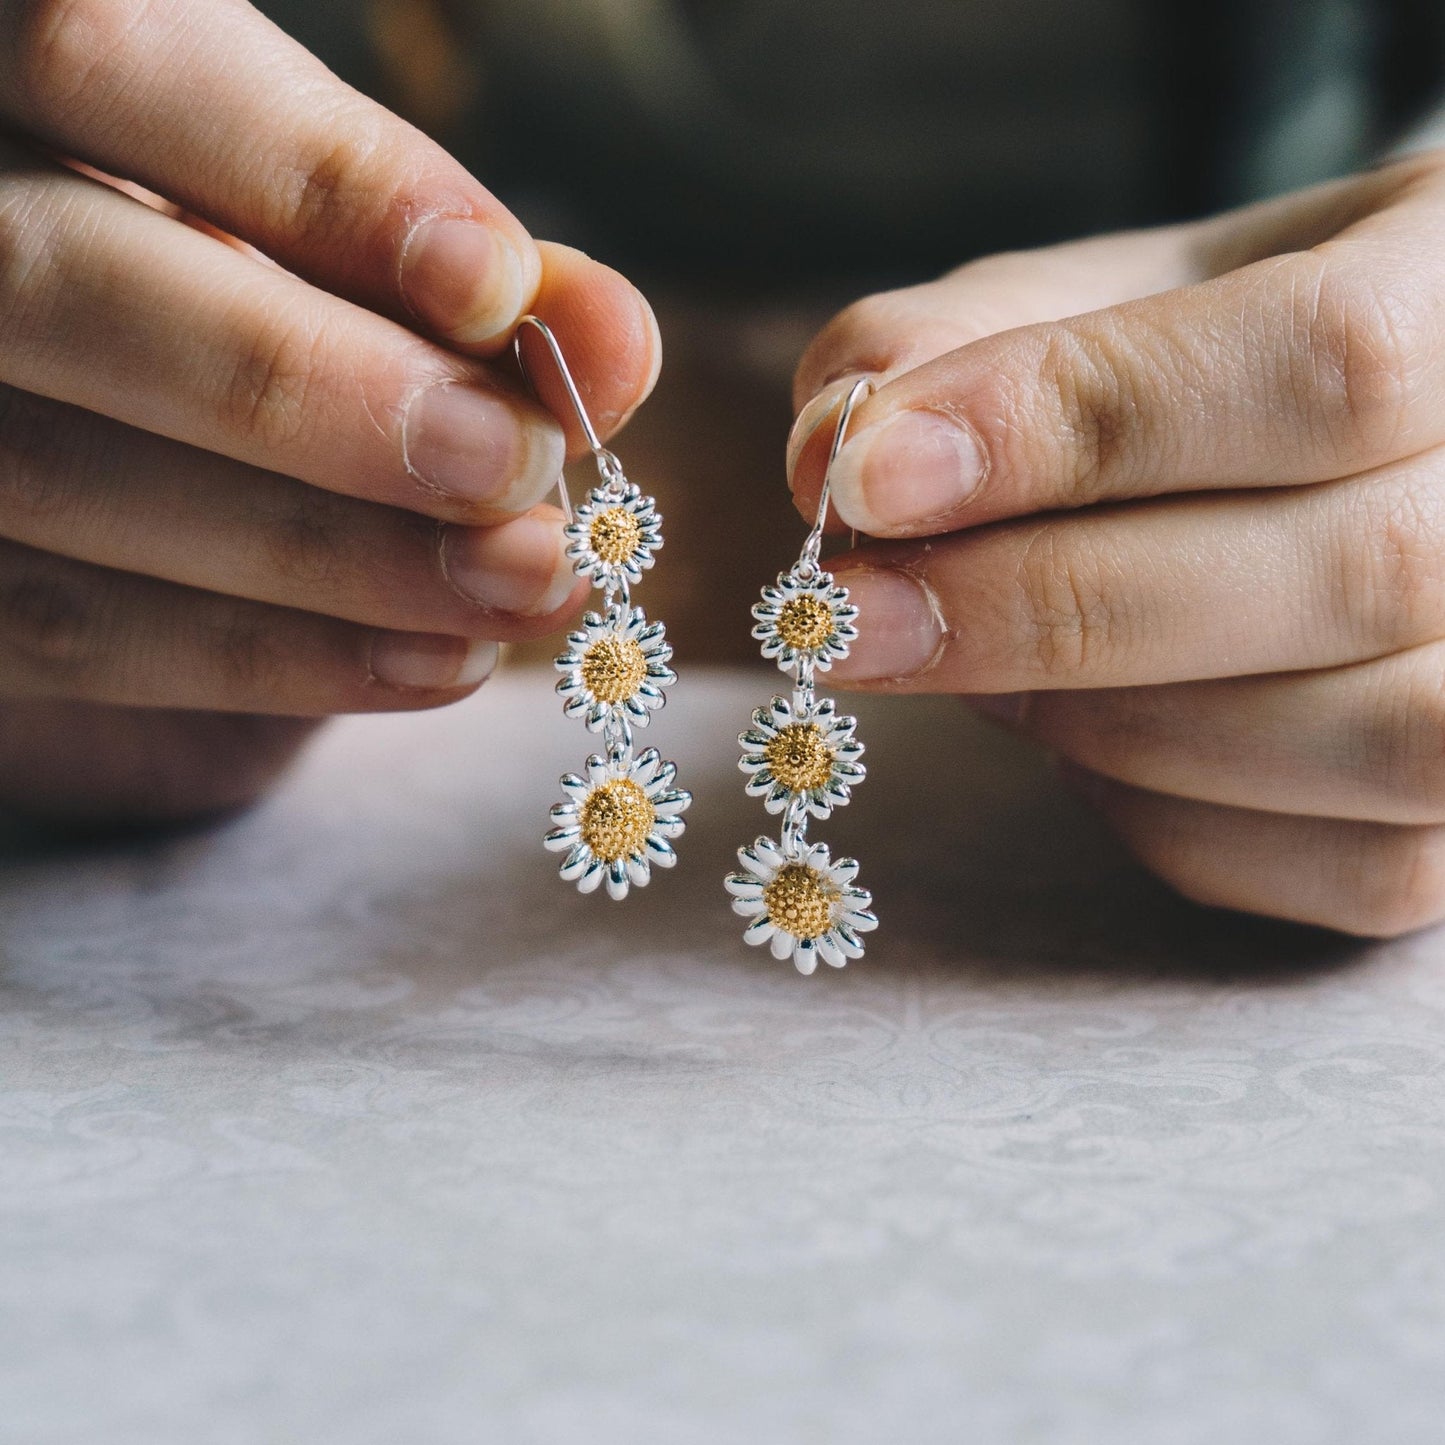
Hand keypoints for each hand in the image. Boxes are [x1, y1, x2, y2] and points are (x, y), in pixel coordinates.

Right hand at [0, 0, 658, 823]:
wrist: (114, 434)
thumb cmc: (241, 303)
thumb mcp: (329, 253)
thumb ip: (453, 271)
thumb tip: (613, 339)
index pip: (103, 53)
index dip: (316, 182)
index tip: (496, 290)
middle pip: (59, 288)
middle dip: (322, 394)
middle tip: (519, 469)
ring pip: (58, 483)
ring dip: (328, 558)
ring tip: (516, 581)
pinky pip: (63, 634)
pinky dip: (269, 660)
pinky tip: (434, 661)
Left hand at [790, 152, 1444, 936]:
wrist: (1389, 444)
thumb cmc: (1241, 356)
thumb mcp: (1134, 291)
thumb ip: (982, 335)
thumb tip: (827, 442)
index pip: (1327, 360)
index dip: (1079, 423)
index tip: (869, 475)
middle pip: (1352, 573)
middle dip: (1046, 603)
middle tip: (850, 612)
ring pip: (1357, 743)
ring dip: (1101, 713)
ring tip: (970, 658)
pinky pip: (1341, 865)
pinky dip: (1160, 810)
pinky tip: (1078, 735)